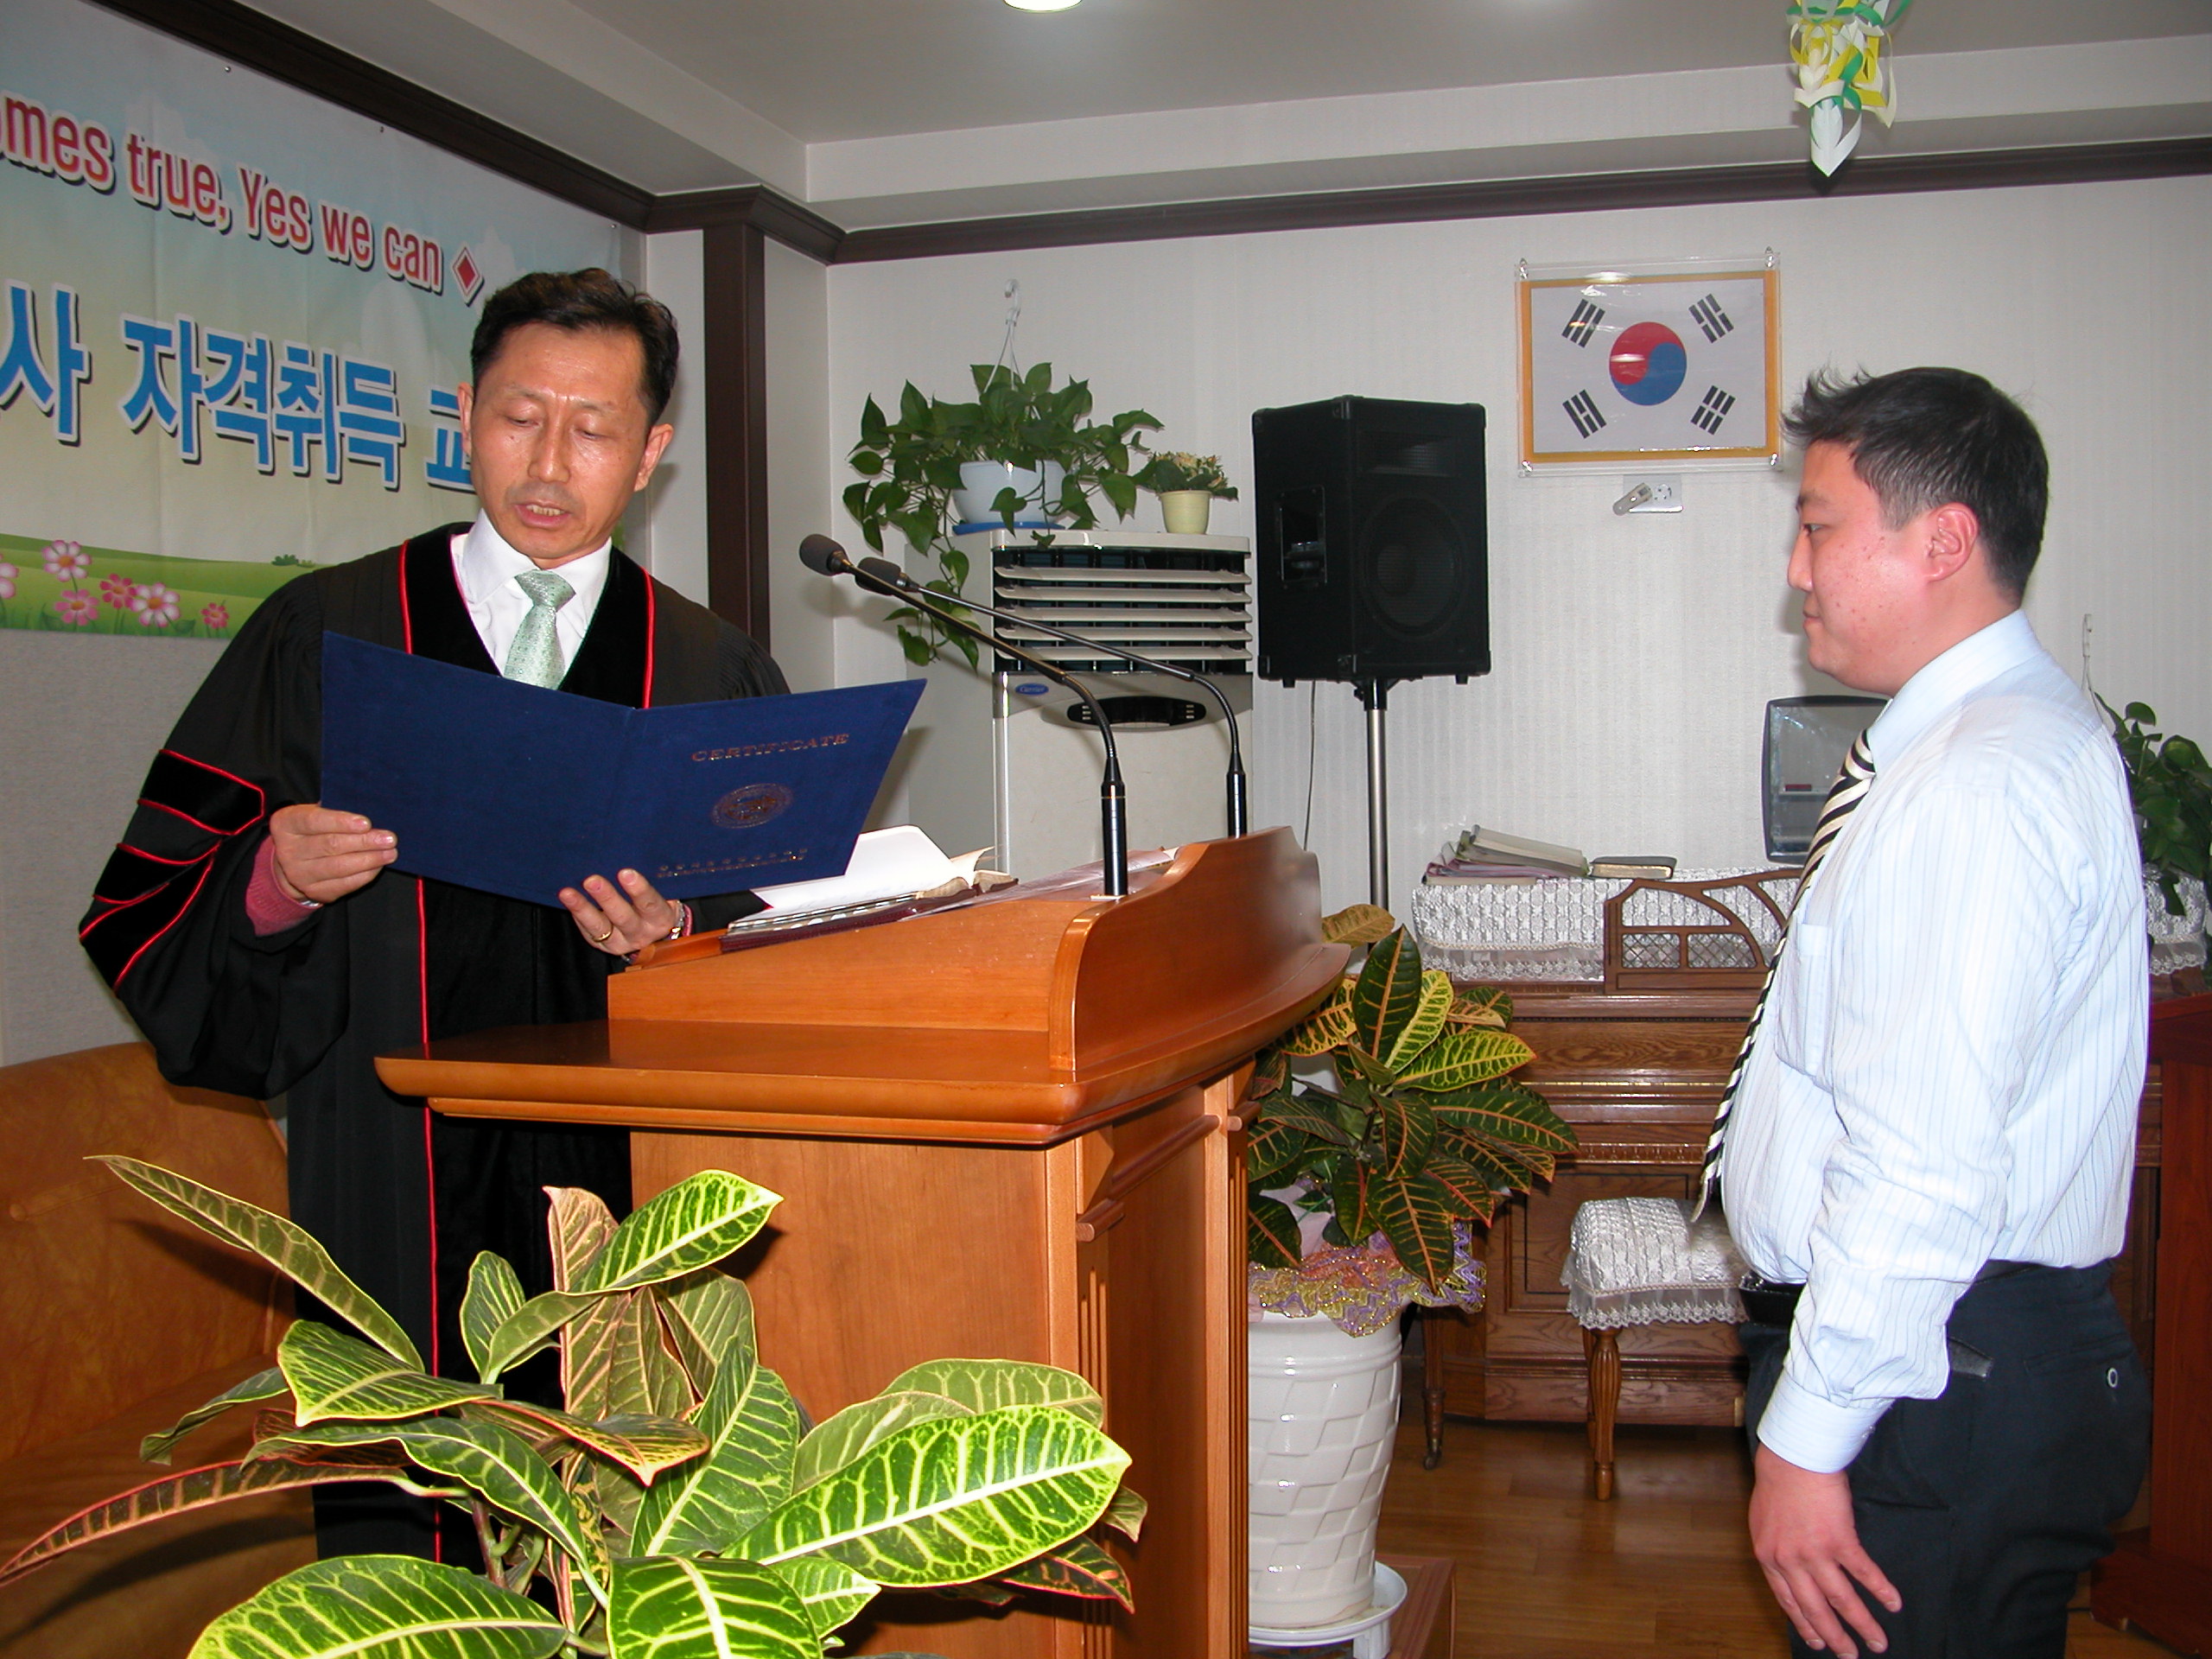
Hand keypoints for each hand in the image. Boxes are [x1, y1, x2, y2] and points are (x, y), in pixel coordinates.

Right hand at [269, 803, 395, 903]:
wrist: (295, 859)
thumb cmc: (313, 829)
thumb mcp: (315, 812)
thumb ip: (336, 810)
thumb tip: (371, 814)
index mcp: (286, 824)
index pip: (313, 821)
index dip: (341, 822)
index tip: (366, 824)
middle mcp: (287, 850)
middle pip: (330, 845)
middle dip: (364, 842)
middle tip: (389, 839)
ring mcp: (299, 874)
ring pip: (339, 867)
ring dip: (369, 860)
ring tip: (390, 853)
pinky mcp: (313, 892)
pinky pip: (344, 884)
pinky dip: (365, 875)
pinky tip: (378, 866)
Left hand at [560, 868, 682, 955]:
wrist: (655, 930)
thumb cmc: (656, 901)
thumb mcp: (663, 892)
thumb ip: (652, 879)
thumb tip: (627, 853)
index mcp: (661, 919)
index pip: (650, 904)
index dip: (639, 889)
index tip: (626, 872)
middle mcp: (642, 934)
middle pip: (623, 917)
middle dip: (607, 898)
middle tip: (592, 880)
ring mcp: (621, 943)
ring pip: (600, 928)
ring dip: (583, 908)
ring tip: (567, 893)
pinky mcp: (603, 946)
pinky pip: (588, 931)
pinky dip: (578, 914)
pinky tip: (568, 899)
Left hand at [1750, 1444, 1899, 1656]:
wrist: (1792, 1458)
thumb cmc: (1777, 1484)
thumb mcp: (1763, 1523)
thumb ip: (1775, 1549)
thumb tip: (1788, 1570)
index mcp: (1769, 1558)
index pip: (1788, 1602)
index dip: (1804, 1624)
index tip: (1818, 1641)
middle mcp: (1790, 1562)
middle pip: (1816, 1610)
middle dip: (1835, 1638)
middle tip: (1850, 1656)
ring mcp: (1815, 1553)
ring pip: (1842, 1600)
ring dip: (1863, 1624)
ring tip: (1879, 1642)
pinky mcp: (1840, 1540)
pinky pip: (1863, 1573)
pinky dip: (1881, 1590)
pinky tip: (1894, 1603)